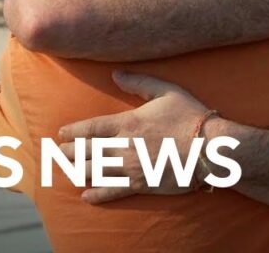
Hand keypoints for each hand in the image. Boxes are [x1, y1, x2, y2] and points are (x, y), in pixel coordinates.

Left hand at [58, 72, 207, 203]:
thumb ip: (139, 82)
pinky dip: (96, 194)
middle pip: (85, 151)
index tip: (61, 133)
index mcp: (127, 122)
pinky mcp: (141, 185)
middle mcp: (123, 146)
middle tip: (57, 153)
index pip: (89, 128)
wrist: (210, 148)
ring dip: (77, 171)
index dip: (72, 131)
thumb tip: (115, 74)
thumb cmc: (191, 117)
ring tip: (67, 171)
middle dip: (68, 152)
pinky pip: (112, 192)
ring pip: (94, 171)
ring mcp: (130, 168)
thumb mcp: (167, 91)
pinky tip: (86, 195)